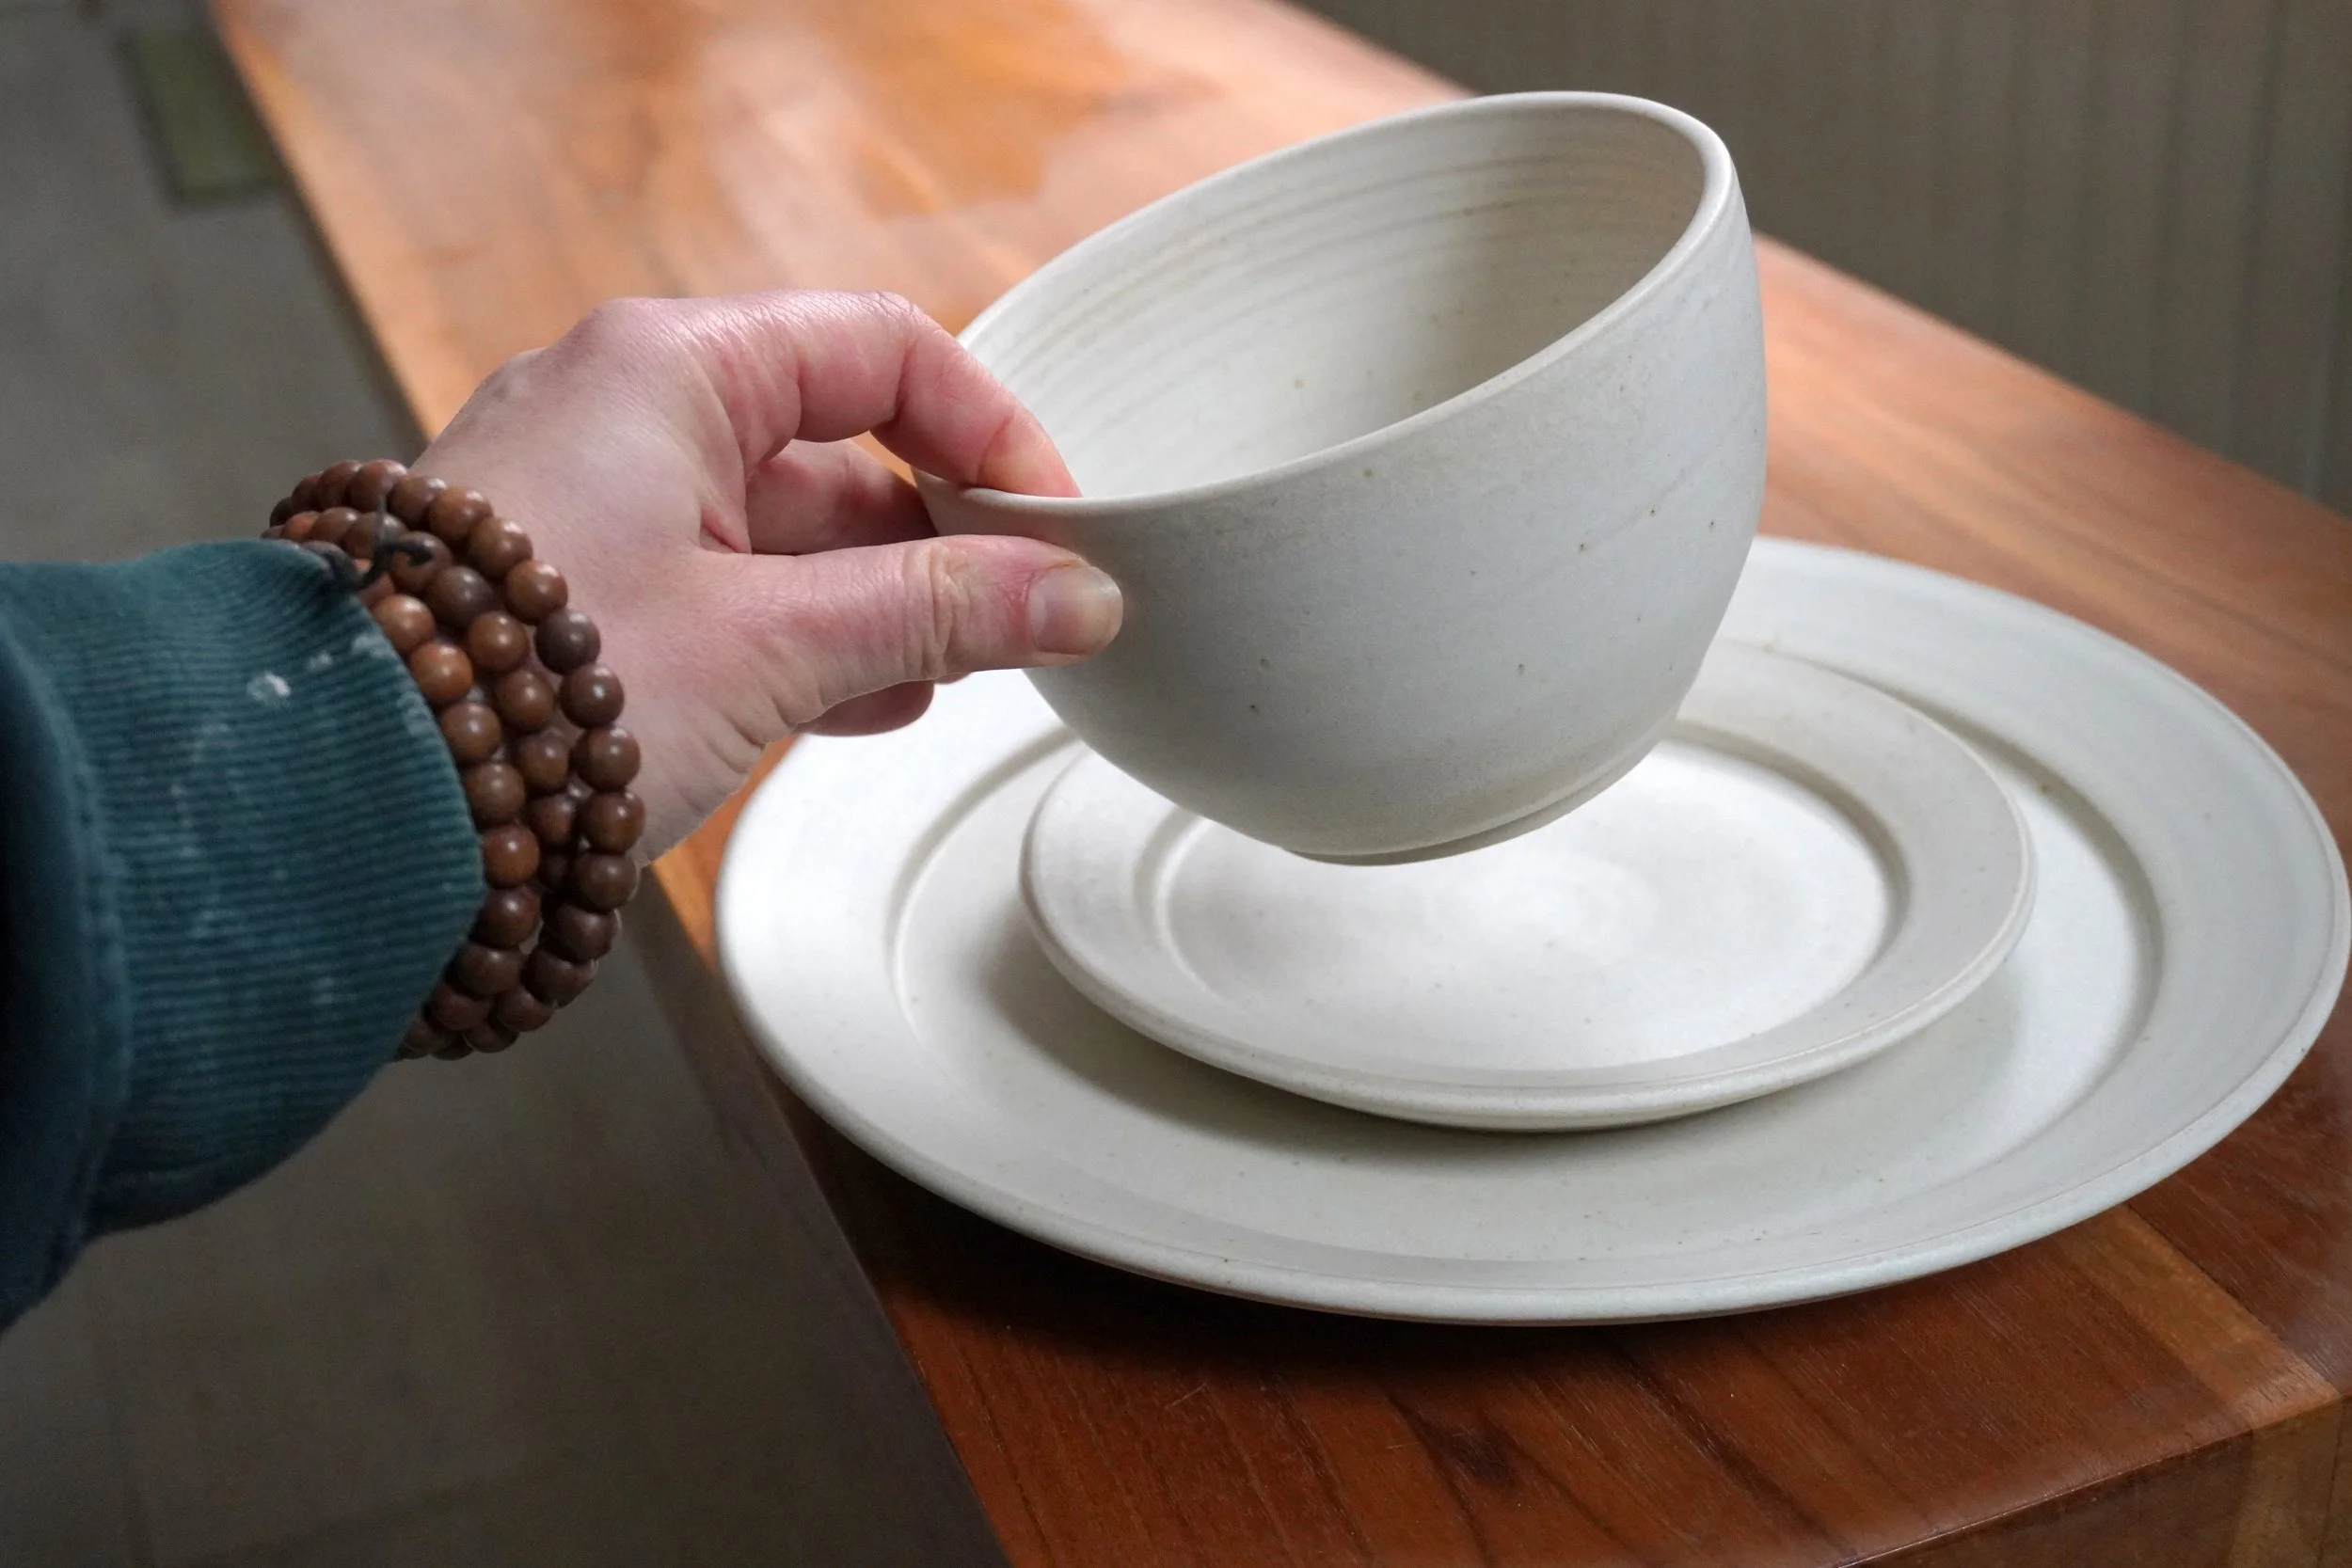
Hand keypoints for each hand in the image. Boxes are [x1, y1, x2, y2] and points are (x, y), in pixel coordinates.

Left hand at [415, 290, 1117, 856]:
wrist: (345, 802)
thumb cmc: (534, 689)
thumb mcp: (773, 643)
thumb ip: (937, 611)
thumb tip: (1076, 597)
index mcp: (670, 369)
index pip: (882, 349)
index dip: (989, 430)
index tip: (1055, 522)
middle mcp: (623, 411)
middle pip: (836, 445)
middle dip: (938, 538)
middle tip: (1018, 619)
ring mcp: (590, 499)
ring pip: (781, 529)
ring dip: (877, 604)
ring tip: (947, 679)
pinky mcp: (570, 586)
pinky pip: (720, 586)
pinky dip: (801, 637)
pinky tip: (862, 704)